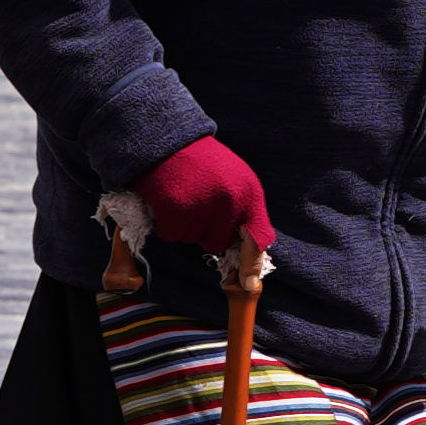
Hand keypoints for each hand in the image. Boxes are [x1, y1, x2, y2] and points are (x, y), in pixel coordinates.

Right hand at [137, 136, 273, 256]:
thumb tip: (252, 250)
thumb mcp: (236, 181)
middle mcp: (230, 203)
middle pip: (218, 242)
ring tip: (185, 197)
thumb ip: (245, 212)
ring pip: (193, 239)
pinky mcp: (175, 210)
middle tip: (199, 205)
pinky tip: (169, 200)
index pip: (259, 237)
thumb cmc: (204, 164)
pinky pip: (171, 234)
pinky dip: (166, 222)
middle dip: (207, 231)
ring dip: (185, 225)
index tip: (248, 283)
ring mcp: (202, 208)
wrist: (170, 141)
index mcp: (250, 195)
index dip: (253, 262)